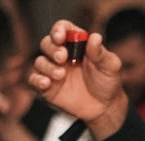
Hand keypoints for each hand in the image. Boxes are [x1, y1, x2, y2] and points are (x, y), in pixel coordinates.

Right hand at [29, 20, 126, 136]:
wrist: (104, 107)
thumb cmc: (107, 82)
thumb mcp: (110, 66)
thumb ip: (101, 53)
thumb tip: (95, 37)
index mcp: (76, 43)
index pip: (62, 29)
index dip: (58, 30)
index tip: (60, 37)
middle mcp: (62, 54)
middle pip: (47, 43)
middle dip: (52, 48)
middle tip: (62, 57)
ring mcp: (53, 70)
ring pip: (40, 62)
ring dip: (47, 66)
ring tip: (61, 75)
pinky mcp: (47, 87)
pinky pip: (34, 80)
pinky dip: (37, 80)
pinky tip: (46, 83)